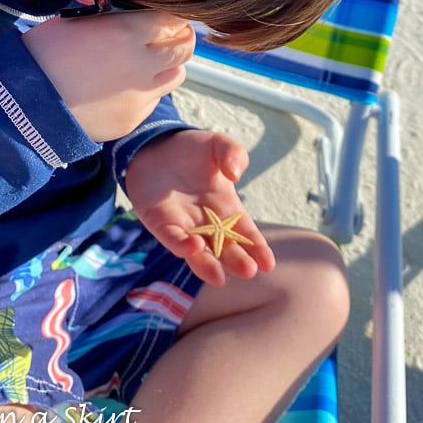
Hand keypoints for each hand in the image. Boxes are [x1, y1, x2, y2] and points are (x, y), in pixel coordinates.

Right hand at [22, 12, 194, 141]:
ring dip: (167, 67)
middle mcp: (143, 62)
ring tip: (146, 64)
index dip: (171, 17)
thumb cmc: (44, 53)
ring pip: (176, 76)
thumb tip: (130, 15)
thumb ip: (113, 20)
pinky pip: (152, 100)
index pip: (173, 18)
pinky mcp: (133, 118)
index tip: (163, 18)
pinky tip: (123, 88)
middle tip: (166, 38)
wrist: (27, 102)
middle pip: (185, 48)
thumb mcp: (77, 21)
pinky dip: (147, 92)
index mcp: (130, 31)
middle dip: (180, 40)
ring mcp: (141, 93)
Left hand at [124, 129, 274, 286]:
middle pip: (224, 248)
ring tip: (220, 278)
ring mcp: (184, 226)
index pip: (245, 232)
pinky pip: (172, 239)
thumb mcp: (217, 145)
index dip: (257, 248)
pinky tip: (193, 247)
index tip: (268, 264)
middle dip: (236, 261)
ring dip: (208, 265)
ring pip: (198, 253)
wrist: (155, 146)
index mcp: (226, 207)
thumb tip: (236, 174)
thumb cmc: (191, 149)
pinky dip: (182, 246)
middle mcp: (207, 223)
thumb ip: (233, 153)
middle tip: (248, 271)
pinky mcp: (160, 225)